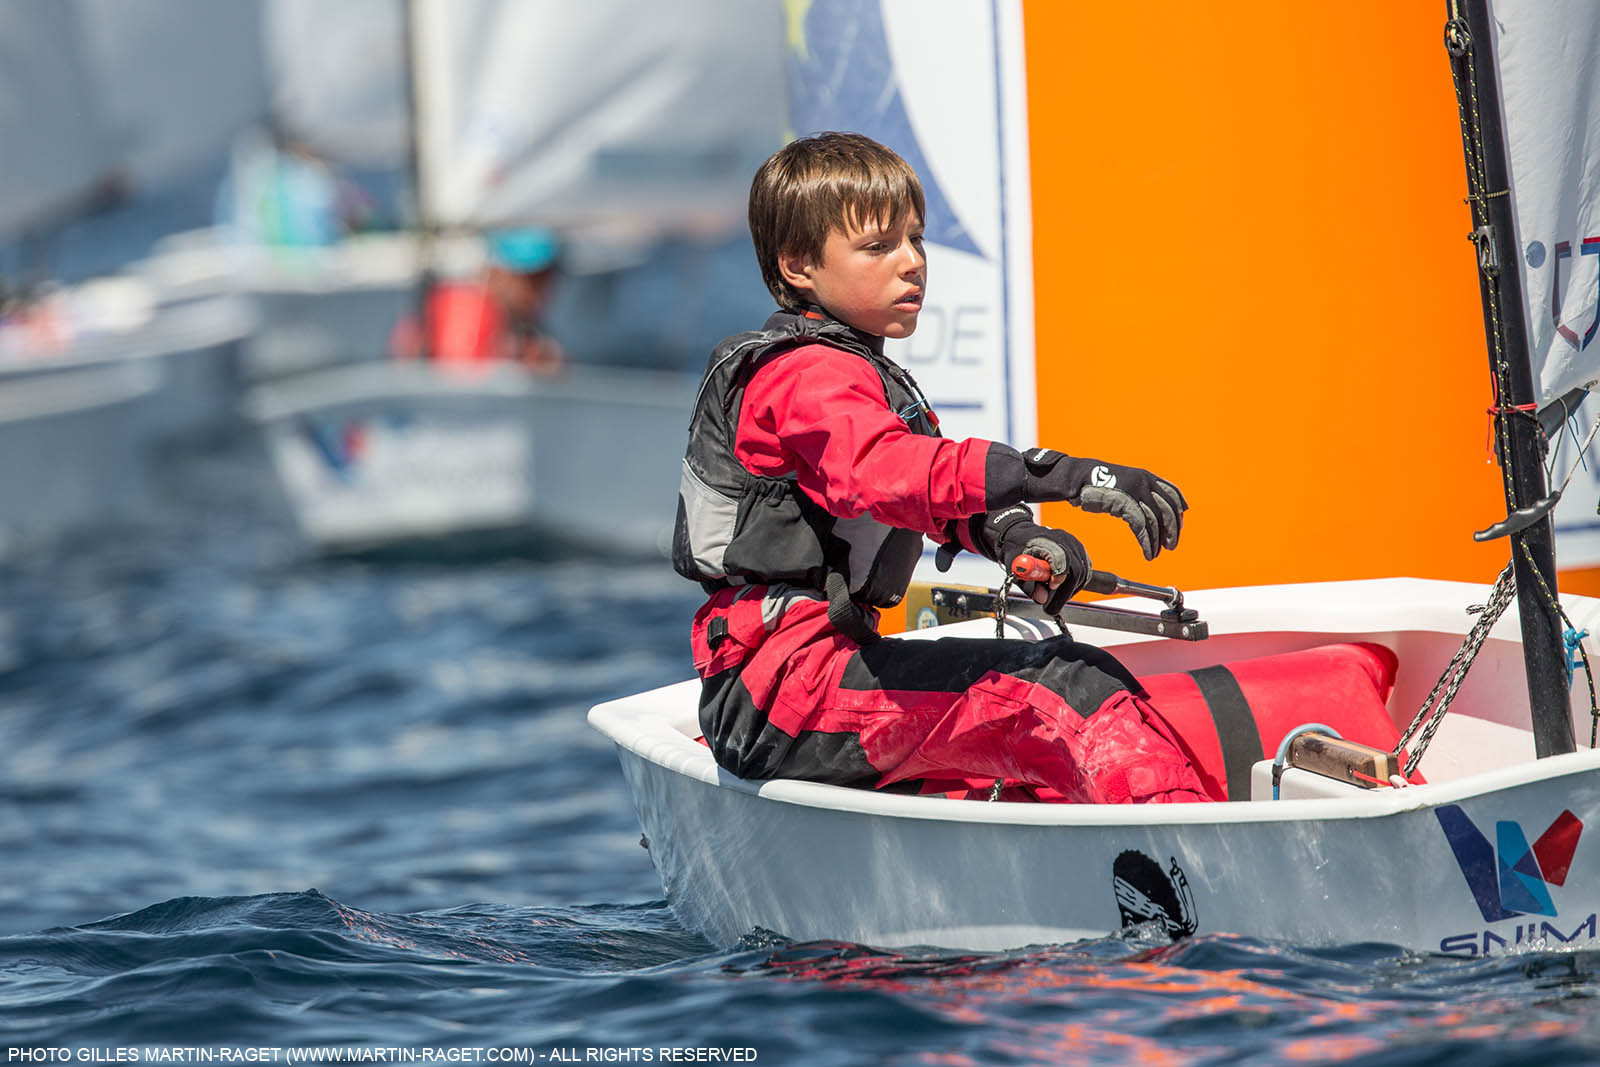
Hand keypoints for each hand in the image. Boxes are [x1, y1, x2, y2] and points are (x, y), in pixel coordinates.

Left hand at [980, 506, 1090, 612]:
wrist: (1020, 536)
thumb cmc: (1017, 549)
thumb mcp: (1015, 569)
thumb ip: (1028, 586)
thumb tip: (1042, 598)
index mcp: (1045, 541)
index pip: (1062, 559)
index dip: (1058, 578)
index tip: (1050, 589)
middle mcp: (1064, 540)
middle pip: (1076, 570)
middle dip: (1064, 592)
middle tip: (1051, 606)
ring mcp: (1074, 544)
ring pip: (1082, 573)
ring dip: (1069, 590)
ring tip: (1052, 594)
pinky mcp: (1080, 551)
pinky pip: (1084, 572)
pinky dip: (1073, 583)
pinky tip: (1059, 586)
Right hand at [1021, 449, 1185, 559]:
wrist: (1077, 478)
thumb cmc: (1098, 484)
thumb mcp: (1125, 485)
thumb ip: (1140, 495)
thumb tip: (1153, 511)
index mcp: (1147, 476)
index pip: (1173, 494)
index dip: (1179, 512)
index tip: (1178, 527)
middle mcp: (1145, 482)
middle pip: (1168, 509)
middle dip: (1172, 530)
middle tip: (1171, 546)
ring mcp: (1135, 491)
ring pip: (1155, 520)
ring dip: (1158, 540)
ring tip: (1156, 553)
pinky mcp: (1124, 502)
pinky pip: (1141, 526)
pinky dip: (1147, 542)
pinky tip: (1147, 552)